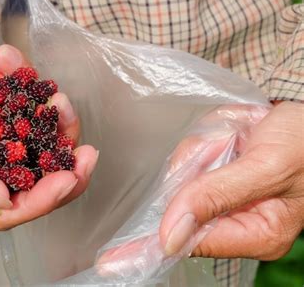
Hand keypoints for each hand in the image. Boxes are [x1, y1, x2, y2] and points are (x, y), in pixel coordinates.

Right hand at [0, 30, 97, 229]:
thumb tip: (0, 196)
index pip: (9, 208)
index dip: (41, 201)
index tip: (67, 180)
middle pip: (38, 181)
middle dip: (68, 171)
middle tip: (88, 154)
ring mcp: (1, 131)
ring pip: (44, 140)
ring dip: (59, 122)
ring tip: (58, 98)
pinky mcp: (9, 101)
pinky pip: (33, 98)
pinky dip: (33, 80)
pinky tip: (10, 60)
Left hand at [96, 102, 302, 274]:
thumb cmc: (303, 142)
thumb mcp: (266, 166)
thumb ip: (216, 197)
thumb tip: (170, 237)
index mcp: (256, 233)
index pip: (190, 244)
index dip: (152, 244)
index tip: (111, 262)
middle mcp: (236, 221)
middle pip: (180, 206)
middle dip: (194, 170)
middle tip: (232, 142)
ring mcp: (224, 198)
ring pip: (182, 177)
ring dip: (203, 150)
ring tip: (238, 136)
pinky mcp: (217, 176)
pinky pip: (191, 160)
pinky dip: (205, 142)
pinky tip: (233, 134)